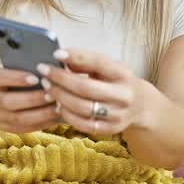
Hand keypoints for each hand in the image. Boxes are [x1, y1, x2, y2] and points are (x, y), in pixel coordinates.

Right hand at [0, 67, 59, 133]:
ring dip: (41, 114)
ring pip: (18, 118)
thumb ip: (26, 67)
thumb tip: (49, 68)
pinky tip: (54, 118)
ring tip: (58, 108)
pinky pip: (24, 128)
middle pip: (10, 102)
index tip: (36, 78)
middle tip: (53, 95)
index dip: (17, 78)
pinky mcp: (5, 127)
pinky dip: (41, 123)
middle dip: (34, 99)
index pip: (0, 78)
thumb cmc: (11, 76)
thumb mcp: (12, 68)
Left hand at [36, 49, 150, 135]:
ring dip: (60, 97)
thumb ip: (87, 62)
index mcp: (123, 74)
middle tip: (44, 73)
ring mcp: (118, 115)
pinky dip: (67, 114)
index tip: (55, 54)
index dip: (76, 57)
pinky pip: (83, 124)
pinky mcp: (110, 129)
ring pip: (82, 107)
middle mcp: (123, 95)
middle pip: (85, 88)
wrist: (139, 105)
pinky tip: (58, 105)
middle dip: (60, 79)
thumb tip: (61, 58)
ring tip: (47, 88)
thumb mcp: (108, 67)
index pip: (98, 63)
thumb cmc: (116, 80)